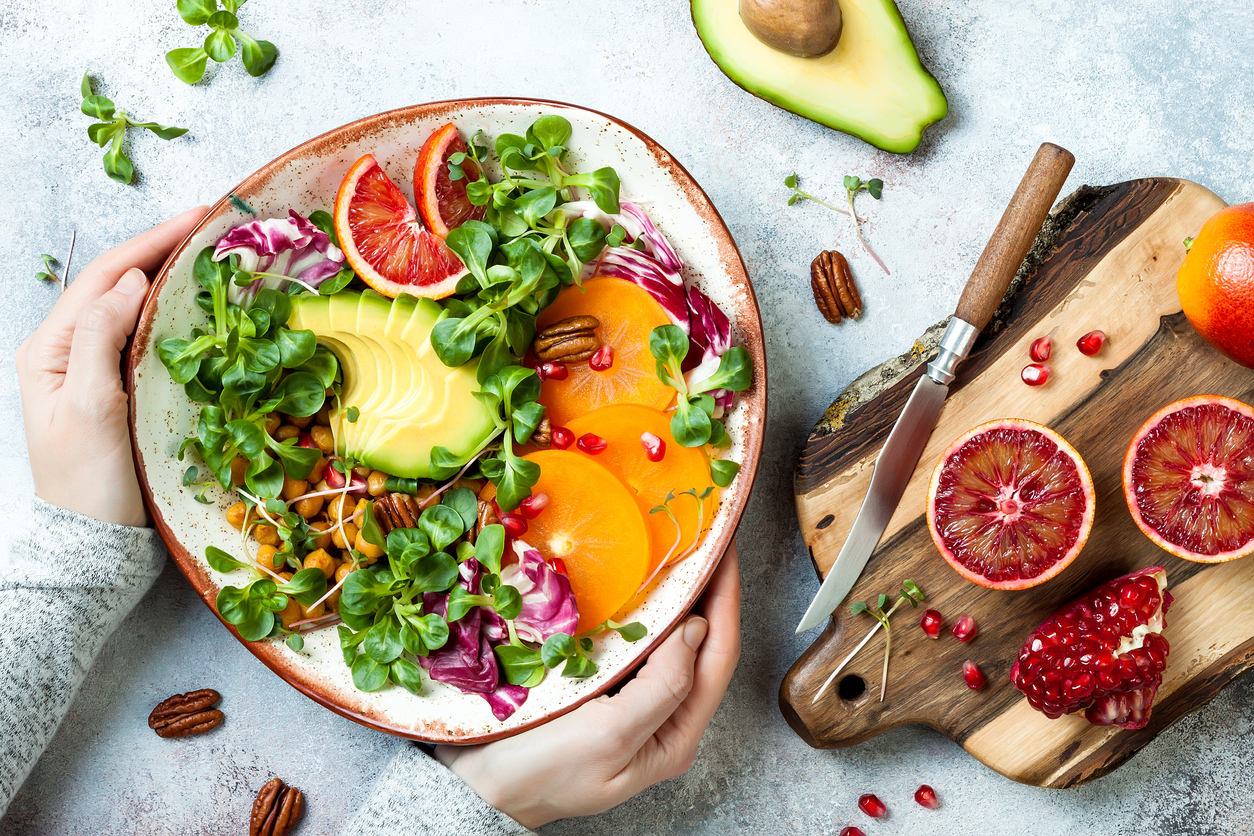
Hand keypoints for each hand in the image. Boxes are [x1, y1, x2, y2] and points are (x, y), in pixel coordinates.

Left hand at [17, 207, 208, 526]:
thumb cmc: (88, 484)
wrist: (96, 541)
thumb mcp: (89, 409)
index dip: (151, 242)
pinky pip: (151, 337)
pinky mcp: (125, 388)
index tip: (197, 218)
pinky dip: (179, 314)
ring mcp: (98, 368)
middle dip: (165, 249)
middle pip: (120, 283)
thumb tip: (130, 283)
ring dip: (175, 277)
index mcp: (50, 348)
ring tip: (216, 255)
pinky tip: (206, 306)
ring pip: (137, 307)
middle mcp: (70, 350)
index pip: (104, 277)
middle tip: (215, 227)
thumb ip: (100, 340)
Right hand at [437, 541, 741, 828]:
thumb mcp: (609, 736)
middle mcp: (663, 720)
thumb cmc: (540, 771)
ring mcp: (634, 705)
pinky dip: (642, 612)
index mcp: (675, 735)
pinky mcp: (604, 691)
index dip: (725, 599)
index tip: (724, 551)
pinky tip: (635, 585)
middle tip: (704, 541)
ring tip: (679, 554)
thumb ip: (663, 686)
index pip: (718, 656)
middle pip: (701, 647)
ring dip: (678, 598)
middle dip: (708, 593)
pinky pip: (636, 644)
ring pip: (670, 642)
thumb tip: (696, 629)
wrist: (477, 789)